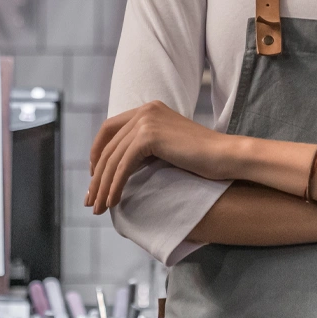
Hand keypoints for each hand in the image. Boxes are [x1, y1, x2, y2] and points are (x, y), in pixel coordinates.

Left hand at [85, 101, 234, 214]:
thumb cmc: (203, 158)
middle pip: (107, 146)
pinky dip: (115, 185)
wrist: (226, 156)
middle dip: (96, 176)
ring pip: (112, 158)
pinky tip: (112, 202)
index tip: (93, 176)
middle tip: (90, 200)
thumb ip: (146, 147)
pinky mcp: (149, 137)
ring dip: (102, 186)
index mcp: (148, 110)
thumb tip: (121, 166)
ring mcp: (146, 121)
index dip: (96, 153)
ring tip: (98, 207)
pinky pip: (123, 166)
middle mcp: (144, 111)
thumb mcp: (168, 146)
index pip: (109, 129)